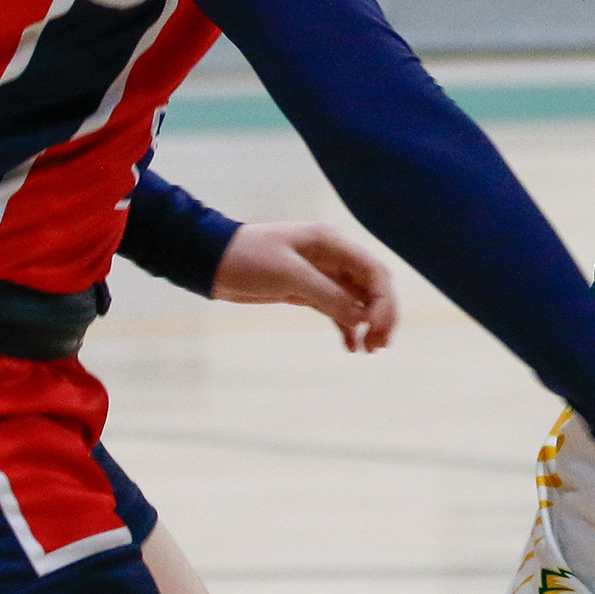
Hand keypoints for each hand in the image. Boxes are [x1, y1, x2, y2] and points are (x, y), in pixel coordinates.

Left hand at [210, 221, 396, 350]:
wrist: (211, 261)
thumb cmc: (247, 259)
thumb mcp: (289, 276)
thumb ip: (328, 295)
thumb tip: (362, 319)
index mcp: (332, 242)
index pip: (375, 271)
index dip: (384, 301)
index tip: (376, 328)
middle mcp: (333, 257)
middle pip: (373, 287)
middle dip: (382, 315)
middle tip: (380, 345)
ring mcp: (322, 274)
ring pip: (358, 300)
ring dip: (368, 324)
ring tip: (369, 350)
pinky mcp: (307, 290)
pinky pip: (338, 309)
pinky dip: (347, 327)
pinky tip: (351, 348)